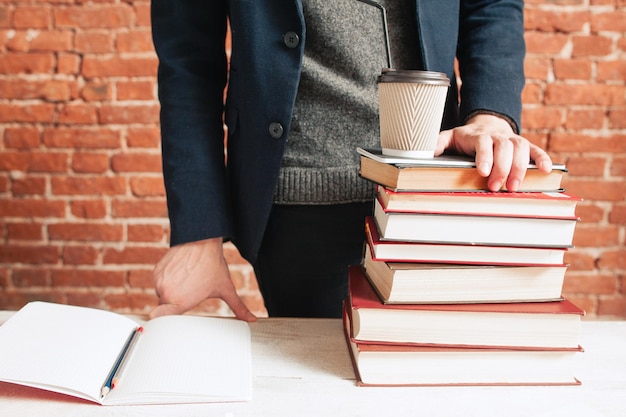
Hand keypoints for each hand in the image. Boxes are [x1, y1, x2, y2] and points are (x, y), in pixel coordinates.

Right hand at [150, 237, 256, 321]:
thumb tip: (251, 319)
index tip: (166, 322)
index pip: (159, 319)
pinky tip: (181, 272)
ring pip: (162, 292)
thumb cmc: (213, 265)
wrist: (202, 240)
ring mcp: (160, 280)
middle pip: (166, 306)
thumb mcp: (226, 288)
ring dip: (172, 289)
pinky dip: (168, 278)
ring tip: (188, 279)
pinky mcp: (156, 270)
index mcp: (180, 301)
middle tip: (191, 290)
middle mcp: (166, 292)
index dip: (162, 321)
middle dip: (177, 301)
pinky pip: (160, 280)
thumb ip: (238, 307)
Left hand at [435, 113, 552, 190]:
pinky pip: (536, 150)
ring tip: (514, 186)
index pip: (483, 143)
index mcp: (478, 136)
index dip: (484, 156)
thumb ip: (436, 144)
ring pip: (521, 149)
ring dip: (520, 168)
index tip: (483, 171)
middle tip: (496, 186)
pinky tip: (547, 170)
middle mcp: (498, 136)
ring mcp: (513, 140)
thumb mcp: (448, 138)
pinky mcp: (525, 146)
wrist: (487, 124)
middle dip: (501, 167)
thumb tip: (421, 153)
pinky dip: (543, 159)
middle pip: (503, 148)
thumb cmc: (466, 137)